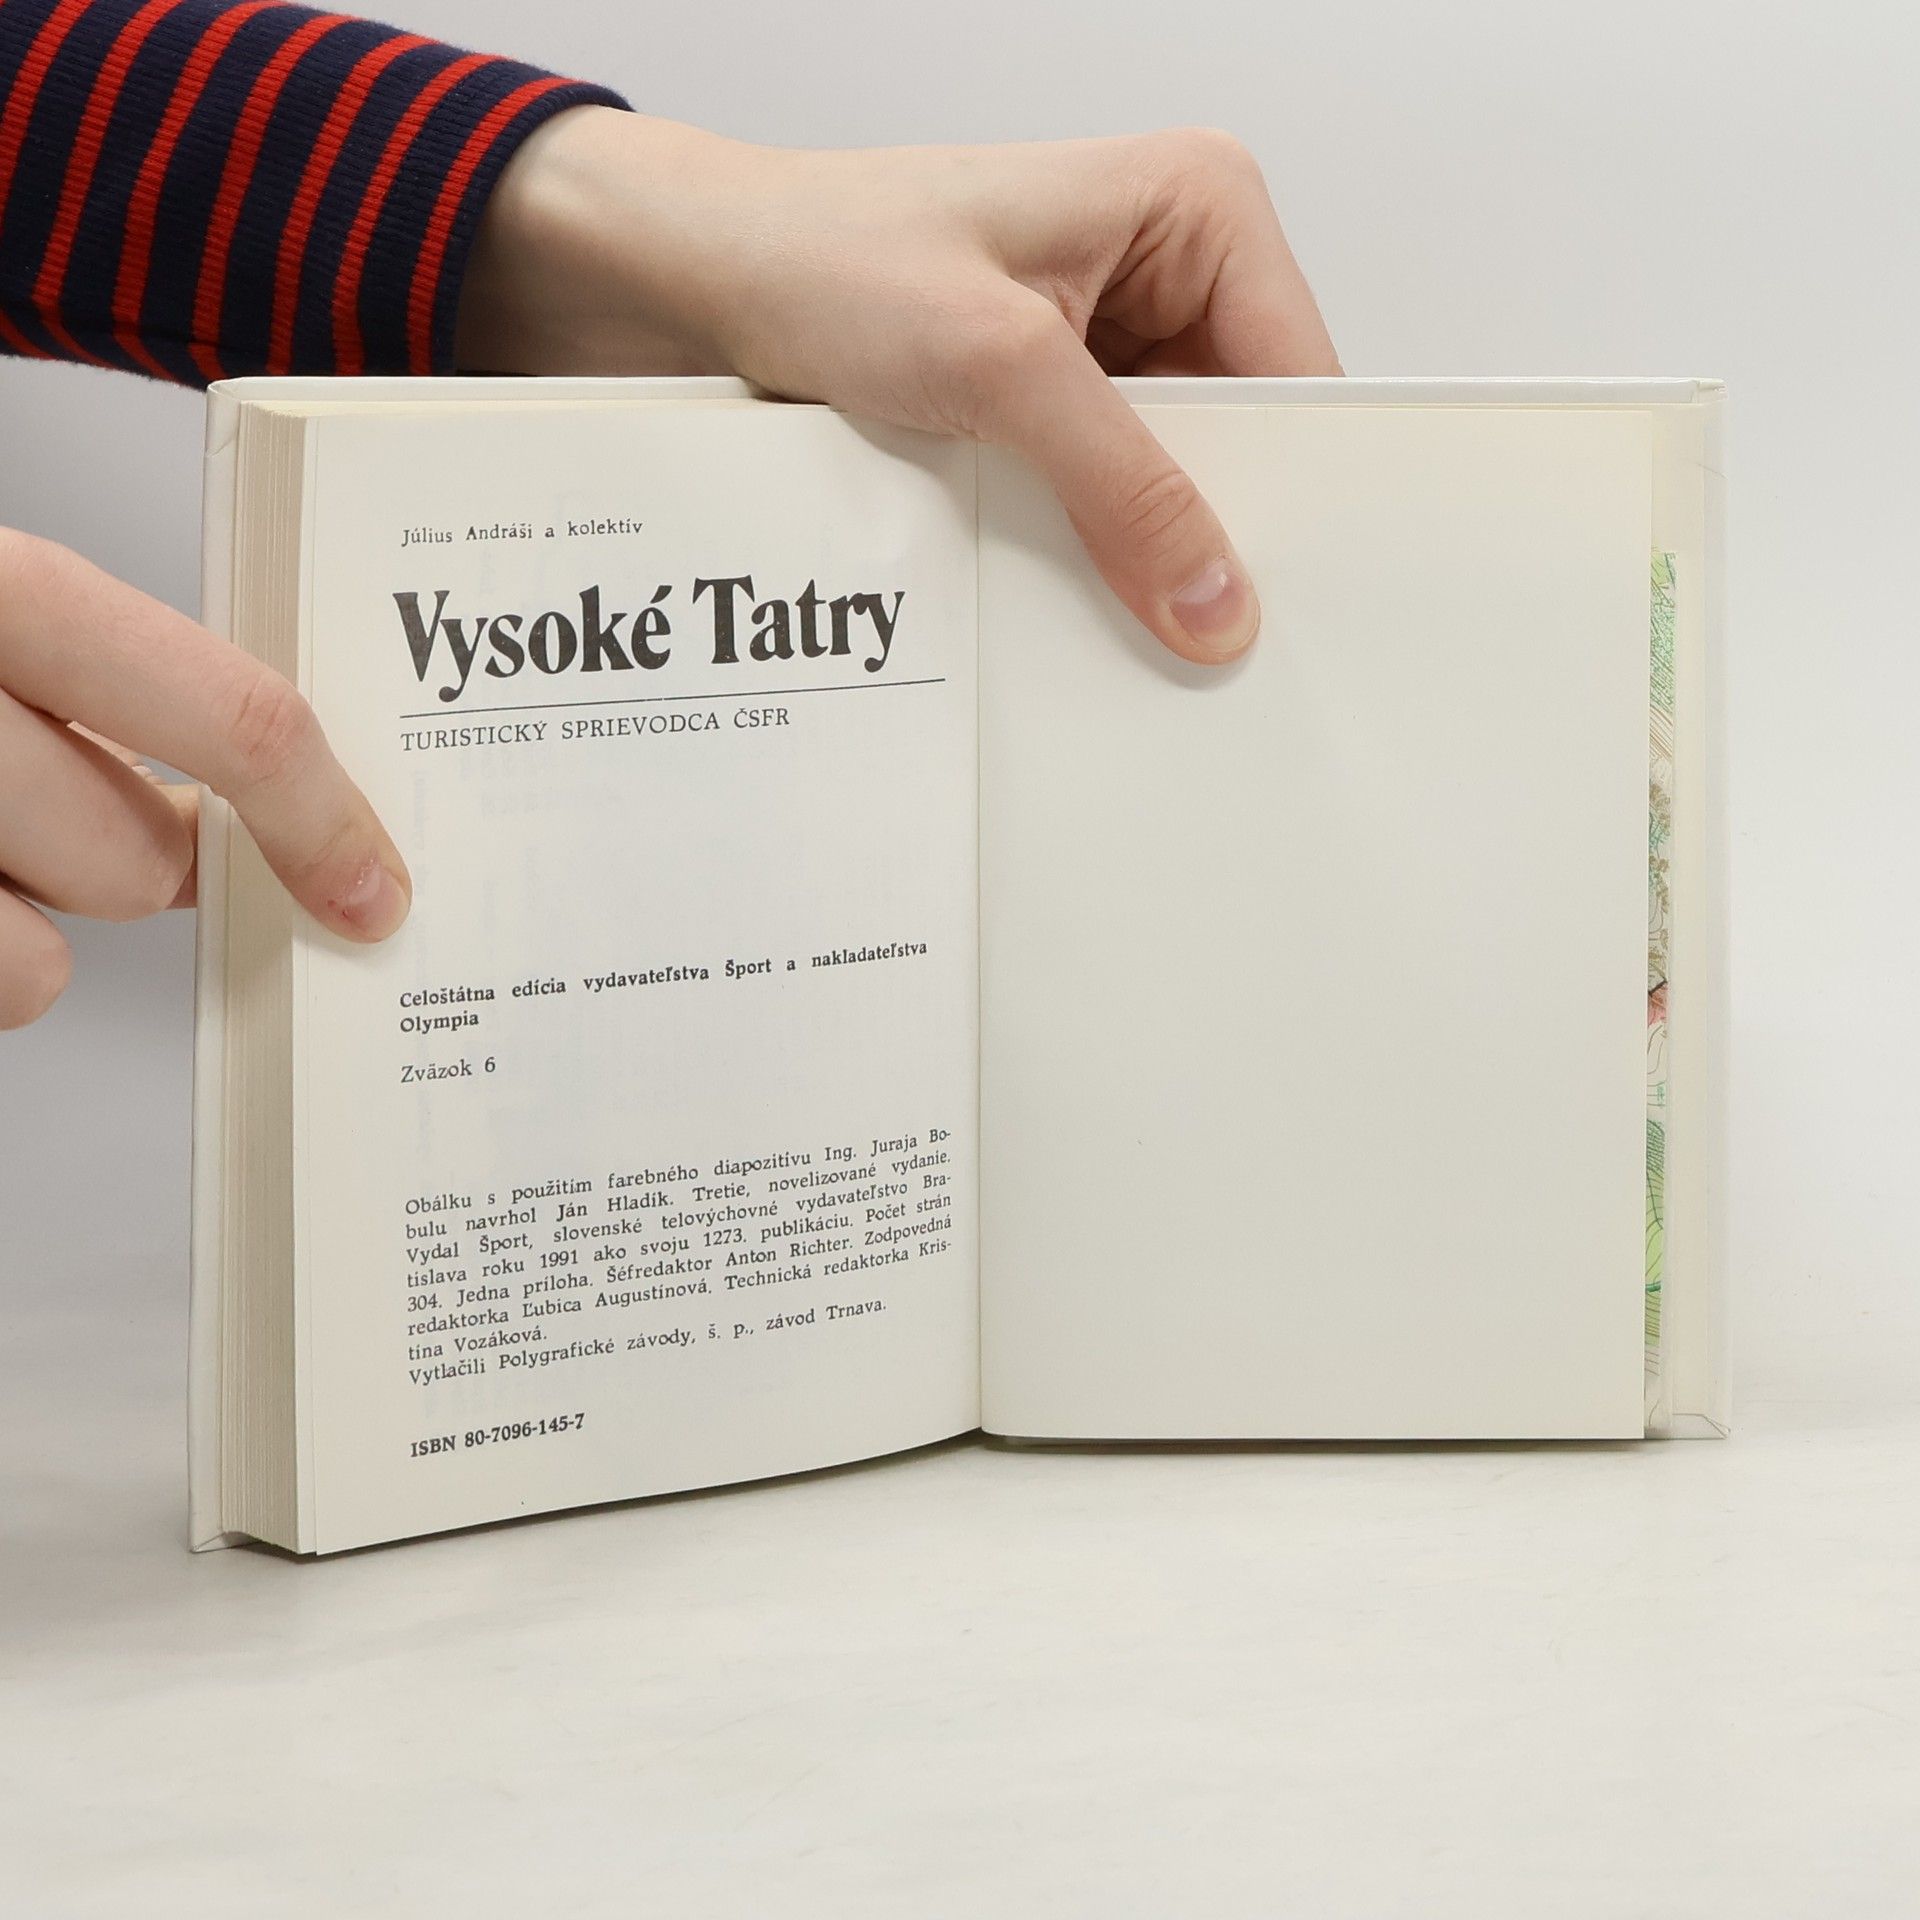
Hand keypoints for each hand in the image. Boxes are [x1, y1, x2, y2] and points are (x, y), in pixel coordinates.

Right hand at [0, 531, 409, 1029]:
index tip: (376, 890)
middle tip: (82, 809)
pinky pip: (4, 985)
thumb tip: (283, 804)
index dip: (324, 819)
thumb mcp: (13, 619)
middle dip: (140, 857)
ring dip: (44, 909)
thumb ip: (133, 683)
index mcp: (4, 590)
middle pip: (148, 860)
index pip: (234, 718)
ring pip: (66, 941)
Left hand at [457, 115, 1339, 665]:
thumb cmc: (825, 254)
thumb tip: (1215, 598)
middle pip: (1246, 433)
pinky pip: (1109, 487)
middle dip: (1213, 524)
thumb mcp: (997, 369)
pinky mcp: (1055, 392)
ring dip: (1142, 540)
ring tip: (1119, 600)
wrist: (698, 278)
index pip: (1299, 375)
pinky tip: (1071, 581)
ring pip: (1176, 472)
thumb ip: (1121, 487)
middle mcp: (1171, 263)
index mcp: (1199, 206)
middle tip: (1196, 624)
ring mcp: (1114, 334)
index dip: (1292, 494)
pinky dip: (1091, 539)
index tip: (1276, 601)